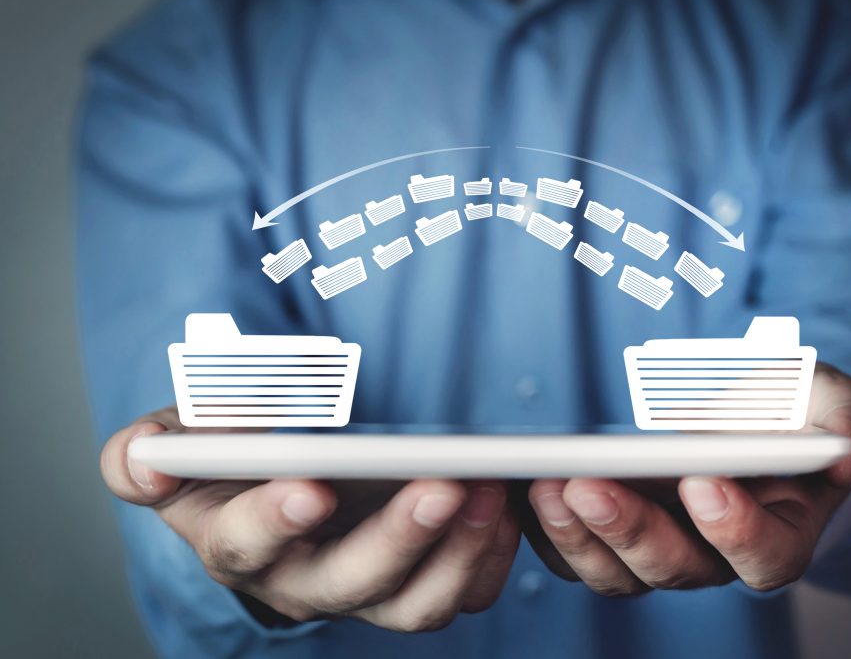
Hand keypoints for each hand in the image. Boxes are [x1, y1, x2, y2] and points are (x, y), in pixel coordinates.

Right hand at [101, 407, 519, 630]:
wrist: (277, 491)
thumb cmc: (229, 464)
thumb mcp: (179, 444)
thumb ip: (146, 450)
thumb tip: (149, 457)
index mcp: (237, 542)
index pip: (246, 545)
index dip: (275, 520)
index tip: (310, 486)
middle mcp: (301, 580)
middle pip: (349, 585)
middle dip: (397, 540)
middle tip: (441, 487)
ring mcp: (365, 590)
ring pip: (415, 605)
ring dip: (458, 553)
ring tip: (490, 492)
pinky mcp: (414, 586)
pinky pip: (461, 594)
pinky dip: (488, 559)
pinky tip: (506, 509)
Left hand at [524, 363, 850, 593]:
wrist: (745, 412)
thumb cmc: (791, 409)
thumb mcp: (829, 399)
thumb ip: (848, 423)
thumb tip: (848, 451)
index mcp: (779, 533)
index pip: (766, 557)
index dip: (736, 530)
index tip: (704, 483)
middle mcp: (715, 556)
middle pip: (674, 569)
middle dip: (629, 529)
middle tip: (590, 484)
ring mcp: (659, 548)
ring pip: (615, 571)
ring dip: (576, 533)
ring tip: (545, 484)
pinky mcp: (612, 534)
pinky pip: (574, 551)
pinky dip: (545, 527)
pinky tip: (522, 488)